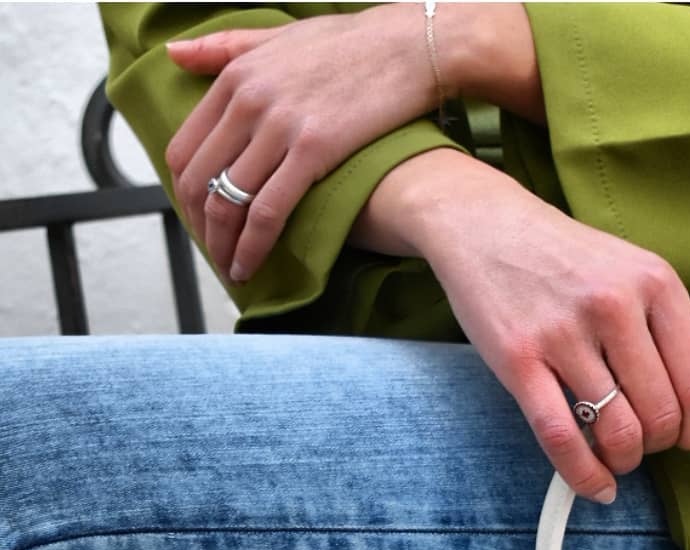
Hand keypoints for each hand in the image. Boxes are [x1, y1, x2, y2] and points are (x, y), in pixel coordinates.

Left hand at [164, 4, 541, 283]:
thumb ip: (226, 48)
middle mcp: (248, 100)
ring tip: (232, 269)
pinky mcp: (314, 150)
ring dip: (223, 245)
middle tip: (214, 254)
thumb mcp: (279, 35)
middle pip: (199, 181)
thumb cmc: (355, 44)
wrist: (411, 45)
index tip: (199, 220)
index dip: (184, 195)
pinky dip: (253, 246)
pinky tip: (251, 266)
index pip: (185, 148)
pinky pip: (269, 211)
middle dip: (200, 228)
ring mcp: (279, 125)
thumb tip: (174, 53)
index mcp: (236, 76)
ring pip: (228, 201)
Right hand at [353, 150, 689, 502]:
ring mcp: (564, 333)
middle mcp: (615, 305)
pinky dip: (584, 474)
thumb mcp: (641, 283)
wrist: (484, 225)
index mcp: (656, 285)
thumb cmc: (567, 260)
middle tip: (645, 441)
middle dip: (659, 445)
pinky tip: (596, 485)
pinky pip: (561, 438)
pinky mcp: (519, 360)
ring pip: (617, 431)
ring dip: (625, 460)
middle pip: (662, 414)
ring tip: (617, 453)